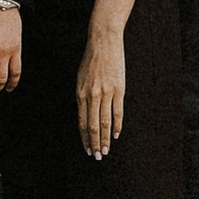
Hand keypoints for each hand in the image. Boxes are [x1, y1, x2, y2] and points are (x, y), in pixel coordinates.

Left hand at [77, 21, 125, 158]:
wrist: (103, 41)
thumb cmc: (91, 60)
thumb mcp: (80, 78)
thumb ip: (82, 97)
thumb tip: (85, 116)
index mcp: (80, 93)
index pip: (82, 122)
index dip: (84, 138)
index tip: (87, 149)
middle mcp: (92, 95)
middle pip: (93, 126)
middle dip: (95, 143)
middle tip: (97, 157)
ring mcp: (106, 93)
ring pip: (105, 122)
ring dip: (105, 139)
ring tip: (106, 151)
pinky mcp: (119, 90)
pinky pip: (118, 112)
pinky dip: (117, 126)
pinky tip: (116, 135)